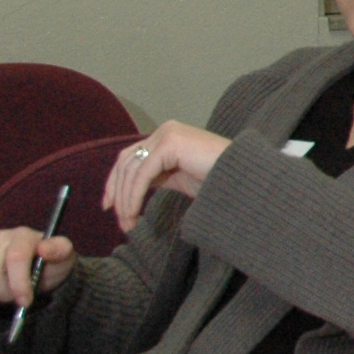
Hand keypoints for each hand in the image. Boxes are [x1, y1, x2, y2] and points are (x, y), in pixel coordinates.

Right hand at [0, 225, 76, 309]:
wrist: (34, 268)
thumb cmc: (48, 264)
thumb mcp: (63, 259)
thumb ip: (59, 251)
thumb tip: (45, 249)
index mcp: (23, 235)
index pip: (15, 258)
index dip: (19, 284)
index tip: (26, 302)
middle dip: (3, 294)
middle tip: (14, 298)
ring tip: (0, 295)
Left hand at [101, 123, 229, 231]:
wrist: (244, 177)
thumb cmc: (219, 180)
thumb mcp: (180, 178)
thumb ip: (157, 177)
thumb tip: (131, 191)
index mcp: (167, 137)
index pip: (130, 157)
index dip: (115, 182)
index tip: (110, 207)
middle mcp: (165, 131)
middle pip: (126, 162)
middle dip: (117, 193)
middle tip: (120, 220)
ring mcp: (167, 134)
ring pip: (132, 169)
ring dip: (125, 199)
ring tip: (128, 223)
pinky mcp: (170, 144)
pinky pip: (142, 174)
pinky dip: (134, 196)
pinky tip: (134, 213)